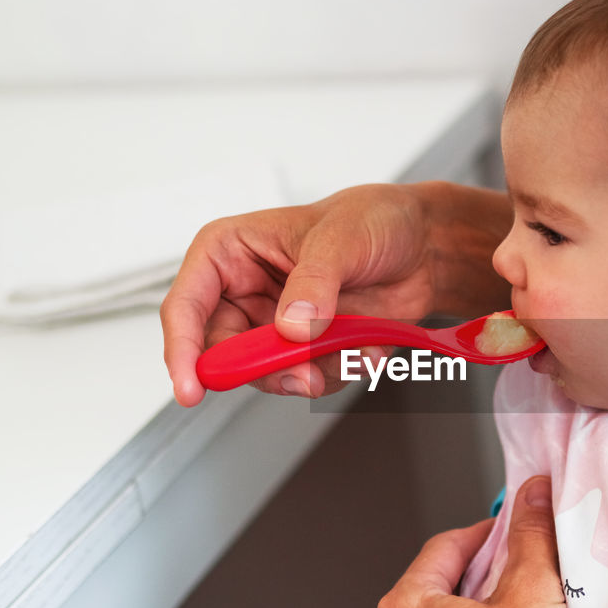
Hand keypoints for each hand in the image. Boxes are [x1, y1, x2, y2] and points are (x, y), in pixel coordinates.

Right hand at [161, 183, 436, 405]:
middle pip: (226, 353)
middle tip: (303, 374)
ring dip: (314, 371)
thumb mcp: (340, 239)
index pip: (186, 307)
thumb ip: (313, 283)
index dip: (183, 351)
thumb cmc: (374, 219)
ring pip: (270, 374)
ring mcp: (276, 324)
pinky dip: (343, 370)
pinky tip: (368, 344)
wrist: (424, 246)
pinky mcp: (308, 348)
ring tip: (354, 344)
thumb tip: (291, 326)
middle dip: (267, 370)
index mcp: (231, 252)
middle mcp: (246, 292)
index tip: (193, 388)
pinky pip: (310, 379)